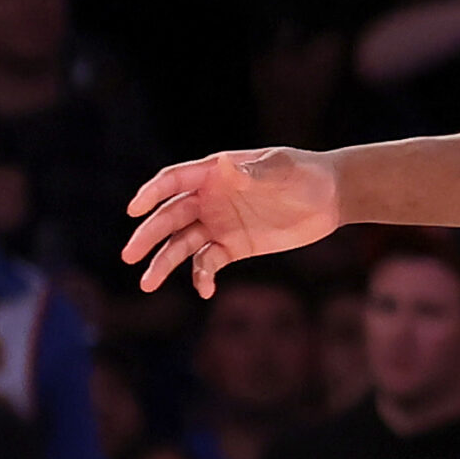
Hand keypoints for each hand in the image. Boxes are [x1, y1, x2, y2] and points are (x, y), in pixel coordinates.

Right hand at [123, 148, 342, 296]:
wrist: (330, 197)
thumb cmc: (304, 173)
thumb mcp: (282, 168)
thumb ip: (255, 172)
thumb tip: (228, 168)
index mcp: (213, 173)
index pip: (173, 182)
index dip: (152, 194)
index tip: (134, 210)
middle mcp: (209, 199)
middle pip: (170, 217)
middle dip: (148, 236)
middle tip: (129, 255)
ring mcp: (219, 224)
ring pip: (182, 245)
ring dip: (164, 263)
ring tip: (147, 284)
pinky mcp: (234, 247)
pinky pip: (209, 262)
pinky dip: (203, 276)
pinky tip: (205, 290)